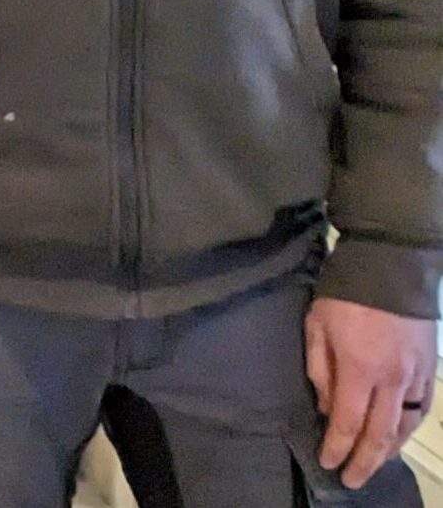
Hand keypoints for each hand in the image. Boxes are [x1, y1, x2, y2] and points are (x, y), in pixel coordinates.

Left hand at [308, 297, 436, 487]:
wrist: (392, 267)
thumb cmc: (345, 295)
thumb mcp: (316, 327)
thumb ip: (320, 370)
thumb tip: (325, 407)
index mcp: (360, 369)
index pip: (347, 421)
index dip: (337, 447)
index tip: (328, 463)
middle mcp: (393, 380)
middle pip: (379, 433)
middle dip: (364, 461)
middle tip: (351, 480)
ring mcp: (416, 376)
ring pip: (405, 426)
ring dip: (389, 450)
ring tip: (373, 465)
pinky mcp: (431, 369)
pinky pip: (422, 409)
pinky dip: (410, 428)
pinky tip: (399, 436)